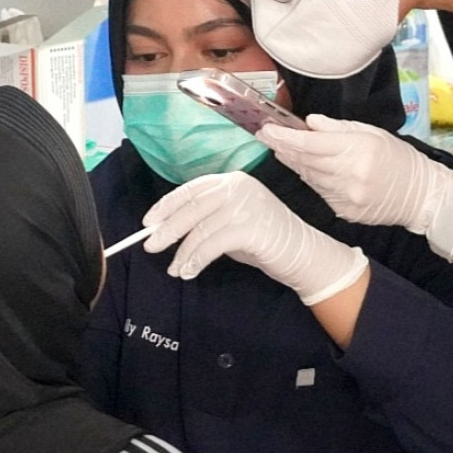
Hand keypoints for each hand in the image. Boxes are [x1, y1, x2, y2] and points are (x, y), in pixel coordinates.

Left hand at [142, 172, 368, 306]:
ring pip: (200, 229)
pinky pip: (212, 245)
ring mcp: (245, 205)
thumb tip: (168, 231)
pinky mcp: (250, 228)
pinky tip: (190, 271)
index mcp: (232, 181)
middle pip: (192, 207)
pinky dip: (197, 260)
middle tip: (150, 246)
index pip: (192, 189)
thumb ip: (207, 220)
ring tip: (175, 269)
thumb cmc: (266, 240)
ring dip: (183, 252)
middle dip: (168, 229)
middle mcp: (238, 187)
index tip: (149, 221)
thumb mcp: (233, 222)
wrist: (304, 253)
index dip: (167, 205)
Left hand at [257, 115, 452, 260]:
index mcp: (357, 150)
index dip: (285, 137)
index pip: (311, 144)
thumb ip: (338, 128)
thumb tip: (310, 123)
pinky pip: (319, 191)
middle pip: (305, 161)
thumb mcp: (373, 133)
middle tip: (266, 136)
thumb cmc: (398, 158)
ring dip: (294, 162)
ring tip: (282, 149)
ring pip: (309, 177)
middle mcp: (349, 175)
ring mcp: (345, 196)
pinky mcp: (344, 211)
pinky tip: (305, 168)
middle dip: (283, 147)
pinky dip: (310, 178)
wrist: (421, 195)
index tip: (266, 129)